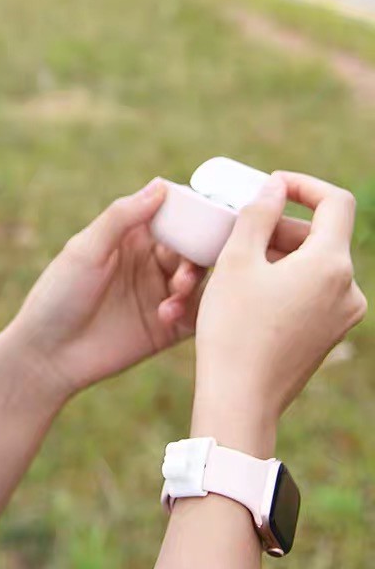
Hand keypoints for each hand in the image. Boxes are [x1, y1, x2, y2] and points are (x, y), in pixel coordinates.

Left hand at [2, 179, 207, 402]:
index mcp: (131, 236)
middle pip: (192, 246)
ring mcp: (160, 294)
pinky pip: (196, 314)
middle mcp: (150, 261)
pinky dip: (190, 310)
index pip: (173, 214)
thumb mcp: (86, 250)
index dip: (193, 211)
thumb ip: (122, 217)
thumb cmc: (58, 294)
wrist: (48, 354)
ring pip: (198, 278)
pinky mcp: (168, 327)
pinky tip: (166, 315)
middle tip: (184, 265)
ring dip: (193, 280)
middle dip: (197, 251)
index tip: (211, 212)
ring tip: (174, 291)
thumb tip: (162, 185)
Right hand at [193, 172, 366, 449]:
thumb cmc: (233, 326)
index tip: (270, 186)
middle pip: (319, 235)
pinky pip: (312, 289)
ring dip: (277, 253)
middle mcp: (348, 288)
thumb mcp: (236, 260)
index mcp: (330, 265)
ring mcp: (342, 314)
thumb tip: (274, 187)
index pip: (334, 202)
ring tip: (235, 265)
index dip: (303, 185)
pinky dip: (284, 278)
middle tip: (237, 231)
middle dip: (279, 226)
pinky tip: (248, 292)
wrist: (240, 397)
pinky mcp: (329, 333)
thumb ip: (257, 215)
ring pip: (313, 263)